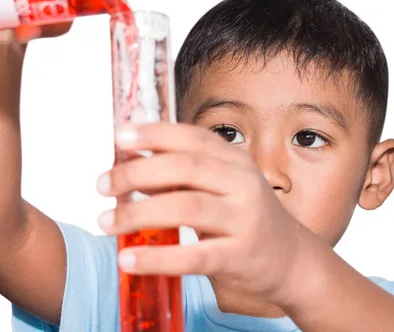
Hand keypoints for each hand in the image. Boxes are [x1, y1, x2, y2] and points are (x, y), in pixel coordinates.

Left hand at [97, 123, 313, 302]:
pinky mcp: (239, 256)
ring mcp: (243, 220)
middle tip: (103, 185)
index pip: (193, 137)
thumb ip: (185, 176)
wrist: (290, 260)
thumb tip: (132, 164)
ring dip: (138, 214)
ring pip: (185, 208)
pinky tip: (128, 259)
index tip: (120, 136)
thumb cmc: (247, 219)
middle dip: (136, 173)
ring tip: (107, 223)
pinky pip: (192, 256)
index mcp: (236, 162)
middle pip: (184, 168)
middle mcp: (243, 184)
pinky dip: (156, 258)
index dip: (155, 133)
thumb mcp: (224, 187)